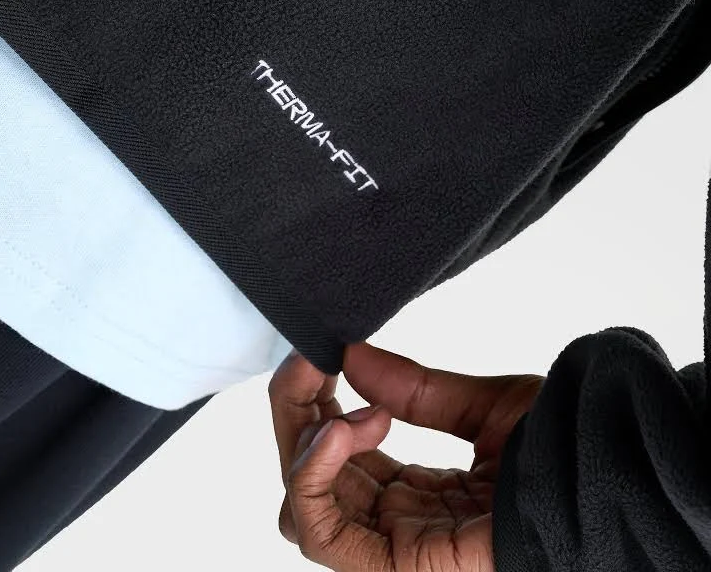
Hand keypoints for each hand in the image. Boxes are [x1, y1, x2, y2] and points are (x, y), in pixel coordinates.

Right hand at [269, 342, 542, 571]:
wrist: (609, 482)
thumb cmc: (565, 456)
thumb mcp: (485, 408)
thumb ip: (415, 390)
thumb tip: (351, 355)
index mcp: (414, 491)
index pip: (334, 454)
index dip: (314, 401)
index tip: (320, 355)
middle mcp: (395, 522)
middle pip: (306, 477)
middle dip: (296, 412)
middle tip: (310, 363)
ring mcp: (393, 547)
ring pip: (302, 506)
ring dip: (304, 439)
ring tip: (345, 405)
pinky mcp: (397, 564)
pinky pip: (321, 531)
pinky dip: (311, 474)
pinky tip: (344, 428)